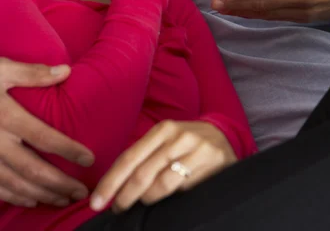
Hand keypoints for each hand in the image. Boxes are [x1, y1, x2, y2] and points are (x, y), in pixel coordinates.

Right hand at [0, 58, 93, 207]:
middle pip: (31, 168)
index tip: (89, 159)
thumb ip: (32, 73)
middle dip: (59, 183)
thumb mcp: (1, 68)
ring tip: (64, 200)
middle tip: (82, 192)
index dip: (68, 150)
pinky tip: (31, 200)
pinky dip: (14, 197)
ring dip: (41, 194)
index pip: (43, 137)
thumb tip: (66, 71)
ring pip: (14, 184)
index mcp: (5, 116)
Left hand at [90, 120, 236, 212]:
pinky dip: (171, 198)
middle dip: (124, 195)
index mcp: (162, 129)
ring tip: (143, 202)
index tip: (97, 201)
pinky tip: (167, 200)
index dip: (111, 181)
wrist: (224, 136)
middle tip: (116, 208)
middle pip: (142, 172)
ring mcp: (196, 149)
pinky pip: (184, 188)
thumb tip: (115, 184)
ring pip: (162, 183)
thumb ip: (144, 158)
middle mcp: (178, 136)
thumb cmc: (186, 143)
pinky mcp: (212, 162)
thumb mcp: (165, 142)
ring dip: (147, 198)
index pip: (129, 158)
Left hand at [212, 0, 329, 26]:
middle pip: (265, 3)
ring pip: (268, 13)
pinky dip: (258, 16)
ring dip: (244, 12)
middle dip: (238, 4)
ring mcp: (303, 10)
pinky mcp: (304, 17)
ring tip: (222, 10)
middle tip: (215, 4)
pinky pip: (276, 17)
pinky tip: (243, 13)